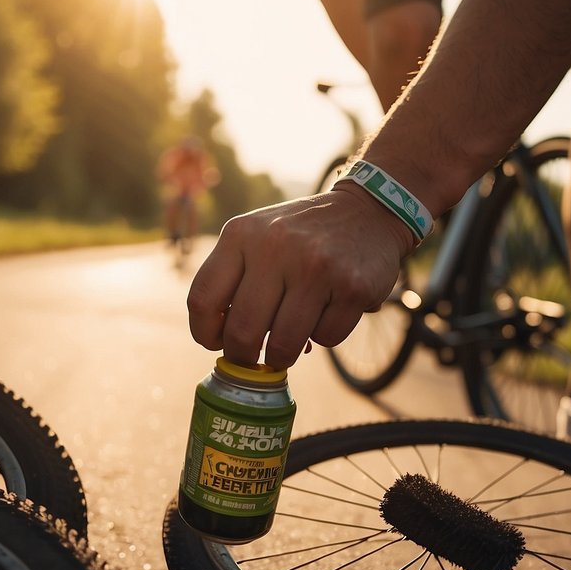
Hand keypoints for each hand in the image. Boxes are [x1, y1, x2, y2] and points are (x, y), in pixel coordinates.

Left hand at [187, 183, 413, 369]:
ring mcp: (316, 267)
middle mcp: (276, 246)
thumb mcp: (259, 238)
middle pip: (242, 332)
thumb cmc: (302, 237)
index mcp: (241, 234)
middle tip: (253, 358)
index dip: (205, 333)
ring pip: (283, 345)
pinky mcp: (352, 287)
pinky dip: (325, 337)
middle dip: (244, 357)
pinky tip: (329, 313)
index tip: (217, 344)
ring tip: (288, 345)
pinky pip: (327, 339)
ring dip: (283, 356)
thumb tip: (225, 344)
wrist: (367, 211)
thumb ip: (236, 281)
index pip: (203, 299)